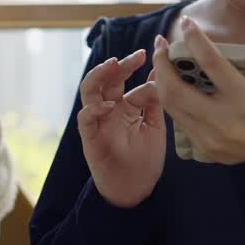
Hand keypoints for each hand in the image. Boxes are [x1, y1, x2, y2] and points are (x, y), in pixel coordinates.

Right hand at [76, 50, 166, 207]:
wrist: (135, 191)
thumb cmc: (144, 160)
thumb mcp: (155, 126)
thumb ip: (154, 102)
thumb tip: (159, 72)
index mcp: (123, 106)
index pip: (125, 80)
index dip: (136, 66)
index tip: (155, 53)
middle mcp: (108, 110)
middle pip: (107, 80)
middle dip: (119, 65)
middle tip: (137, 55)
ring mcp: (98, 122)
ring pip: (89, 91)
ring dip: (98, 76)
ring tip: (112, 66)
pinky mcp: (90, 138)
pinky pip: (85, 119)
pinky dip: (93, 109)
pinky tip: (107, 105)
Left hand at [150, 16, 244, 164]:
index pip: (212, 64)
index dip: (195, 39)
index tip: (186, 21)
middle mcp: (223, 120)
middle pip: (177, 89)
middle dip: (162, 62)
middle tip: (160, 43)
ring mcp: (209, 136)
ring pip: (171, 105)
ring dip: (160, 79)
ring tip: (161, 59)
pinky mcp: (201, 146)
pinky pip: (178, 118)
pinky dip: (170, 98)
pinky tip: (171, 83)